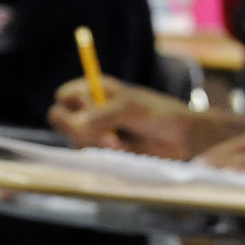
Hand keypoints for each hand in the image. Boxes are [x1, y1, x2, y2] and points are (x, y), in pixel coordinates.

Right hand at [49, 75, 241, 158]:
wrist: (183, 137)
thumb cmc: (160, 114)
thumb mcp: (131, 108)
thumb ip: (102, 114)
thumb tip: (77, 126)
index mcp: (97, 89)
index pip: (64, 96)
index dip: (71, 106)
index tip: (91, 112)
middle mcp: (93, 109)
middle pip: (61, 120)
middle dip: (78, 129)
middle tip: (104, 134)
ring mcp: (98, 130)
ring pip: (75, 140)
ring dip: (94, 143)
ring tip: (120, 143)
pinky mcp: (106, 150)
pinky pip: (90, 155)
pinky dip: (103, 155)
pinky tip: (123, 151)